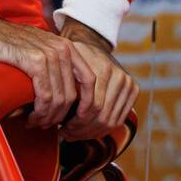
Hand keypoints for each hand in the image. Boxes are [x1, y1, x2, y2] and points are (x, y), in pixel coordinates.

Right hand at [0, 19, 76, 128]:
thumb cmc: (9, 45)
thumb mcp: (39, 53)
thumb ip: (54, 69)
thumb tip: (64, 101)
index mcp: (67, 48)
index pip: (89, 80)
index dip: (87, 104)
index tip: (74, 120)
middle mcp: (62, 49)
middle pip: (72, 95)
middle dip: (60, 117)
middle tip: (44, 124)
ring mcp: (50, 54)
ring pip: (59, 99)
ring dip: (47, 117)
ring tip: (34, 122)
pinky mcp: (34, 61)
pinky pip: (45, 95)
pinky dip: (39, 111)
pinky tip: (29, 117)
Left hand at [59, 17, 138, 141]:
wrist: (92, 45)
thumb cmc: (73, 59)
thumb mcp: (64, 65)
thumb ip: (59, 81)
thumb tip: (47, 105)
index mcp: (102, 69)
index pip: (92, 106)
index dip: (75, 122)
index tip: (60, 128)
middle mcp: (118, 75)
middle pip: (102, 116)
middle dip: (82, 130)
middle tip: (66, 134)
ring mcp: (128, 82)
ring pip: (111, 121)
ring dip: (91, 132)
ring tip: (74, 134)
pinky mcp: (133, 89)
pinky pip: (119, 119)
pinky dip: (103, 130)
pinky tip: (88, 131)